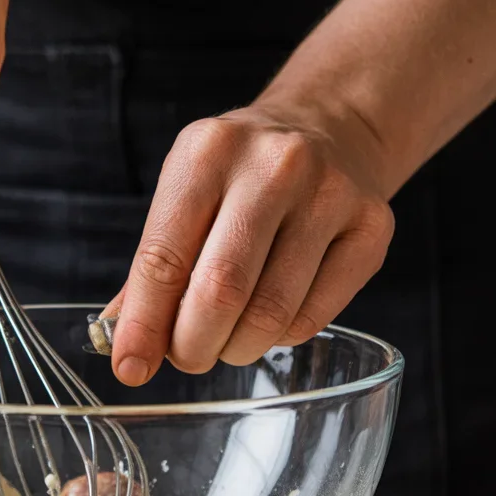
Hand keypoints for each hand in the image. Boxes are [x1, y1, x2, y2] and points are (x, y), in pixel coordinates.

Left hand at [108, 104, 394, 383]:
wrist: (328, 128)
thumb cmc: (241, 174)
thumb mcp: (186, 193)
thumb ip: (154, 266)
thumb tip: (124, 344)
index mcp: (207, 152)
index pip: (164, 256)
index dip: (144, 324)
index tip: (131, 367)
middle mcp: (273, 166)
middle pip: (220, 290)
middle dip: (192, 345)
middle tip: (187, 357)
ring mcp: (330, 194)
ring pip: (270, 313)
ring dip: (236, 347)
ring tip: (226, 339)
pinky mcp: (371, 228)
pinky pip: (313, 317)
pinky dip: (280, 336)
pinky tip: (270, 317)